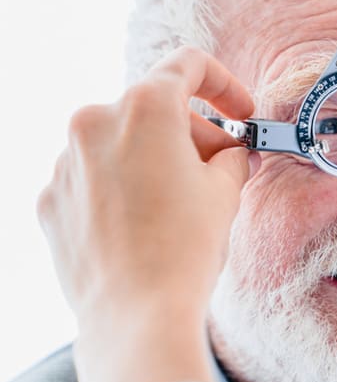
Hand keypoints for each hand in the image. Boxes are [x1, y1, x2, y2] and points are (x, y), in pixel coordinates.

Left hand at [38, 46, 256, 323]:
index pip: (188, 66)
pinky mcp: (50, 200)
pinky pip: (94, 178)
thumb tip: (233, 155)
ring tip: (184, 204)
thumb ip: (231, 159)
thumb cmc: (185, 249)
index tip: (240, 113)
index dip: (225, 85)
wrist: (136, 315)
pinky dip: (125, 189)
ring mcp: (64, 163)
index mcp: (144, 108)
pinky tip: (147, 225)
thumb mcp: (226, 193)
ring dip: (157, 161)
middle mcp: (94, 123)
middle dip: (195, 135)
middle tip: (224, 170)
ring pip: (122, 143)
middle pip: (155, 109)